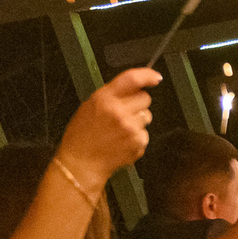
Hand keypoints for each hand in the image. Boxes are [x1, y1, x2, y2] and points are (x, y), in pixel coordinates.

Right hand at [56, 66, 158, 188]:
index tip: (155, 77)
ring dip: (138, 120)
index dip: (147, 75)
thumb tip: (137, 86)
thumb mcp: (90, 106)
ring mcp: (130, 128)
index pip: (132, 79)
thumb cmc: (82, 134)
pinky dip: (137, 137)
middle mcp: (119, 111)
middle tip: (125, 112)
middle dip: (138, 103)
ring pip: (147, 115)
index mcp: (104, 98)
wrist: (82, 163)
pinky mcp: (138, 142)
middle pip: (145, 98)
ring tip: (121, 130)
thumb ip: (112, 95)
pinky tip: (122, 142)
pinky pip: (145, 133)